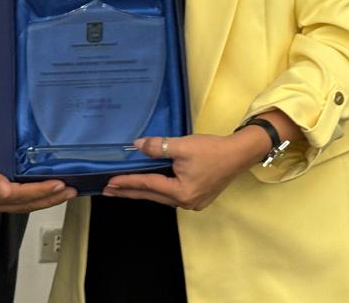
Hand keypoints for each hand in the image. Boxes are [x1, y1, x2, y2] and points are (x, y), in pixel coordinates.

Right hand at [0, 143, 75, 214]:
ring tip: (64, 193)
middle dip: (49, 199)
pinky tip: (44, 193)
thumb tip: (4, 191)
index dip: (41, 191)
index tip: (59, 185)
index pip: (20, 196)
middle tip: (70, 191)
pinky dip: (32, 199)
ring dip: (44, 200)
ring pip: (22, 206)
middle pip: (25, 205)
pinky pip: (16, 203)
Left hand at [102, 129, 268, 210]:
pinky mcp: (198, 197)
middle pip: (151, 195)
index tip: (109, 182)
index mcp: (181, 193)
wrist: (240, 154)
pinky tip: (148, 185)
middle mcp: (185, 202)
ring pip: (160, 197)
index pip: (148, 185)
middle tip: (108, 190)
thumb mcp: (183, 145)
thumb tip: (136, 146)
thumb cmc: (213, 150)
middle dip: (129, 191)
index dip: (127, 182)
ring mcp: (193, 202)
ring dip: (142, 191)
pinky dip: (156, 189)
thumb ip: (158, 146)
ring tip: (123, 188)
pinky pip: (170, 195)